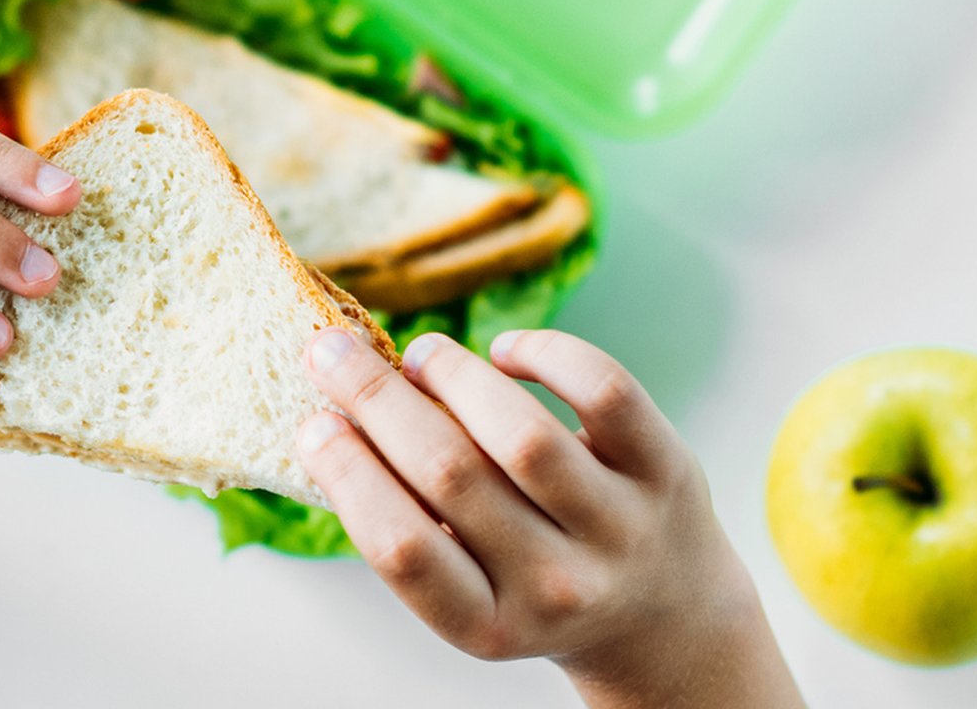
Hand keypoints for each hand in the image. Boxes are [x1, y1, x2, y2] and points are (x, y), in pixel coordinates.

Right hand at [298, 329, 802, 708]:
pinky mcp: (666, 470)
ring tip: (422, 353)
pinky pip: (604, 391)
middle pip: (452, 476)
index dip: (349, 477)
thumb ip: (412, 520)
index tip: (310, 422)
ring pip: (524, 434)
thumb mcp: (473, 589)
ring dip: (455, 375)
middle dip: (377, 401)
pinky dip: (547, 354)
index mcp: (490, 626)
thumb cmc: (534, 583)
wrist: (663, 615)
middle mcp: (558, 585)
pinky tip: (507, 352)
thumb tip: (332, 413)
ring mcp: (619, 528)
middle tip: (329, 351)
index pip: (404, 551)